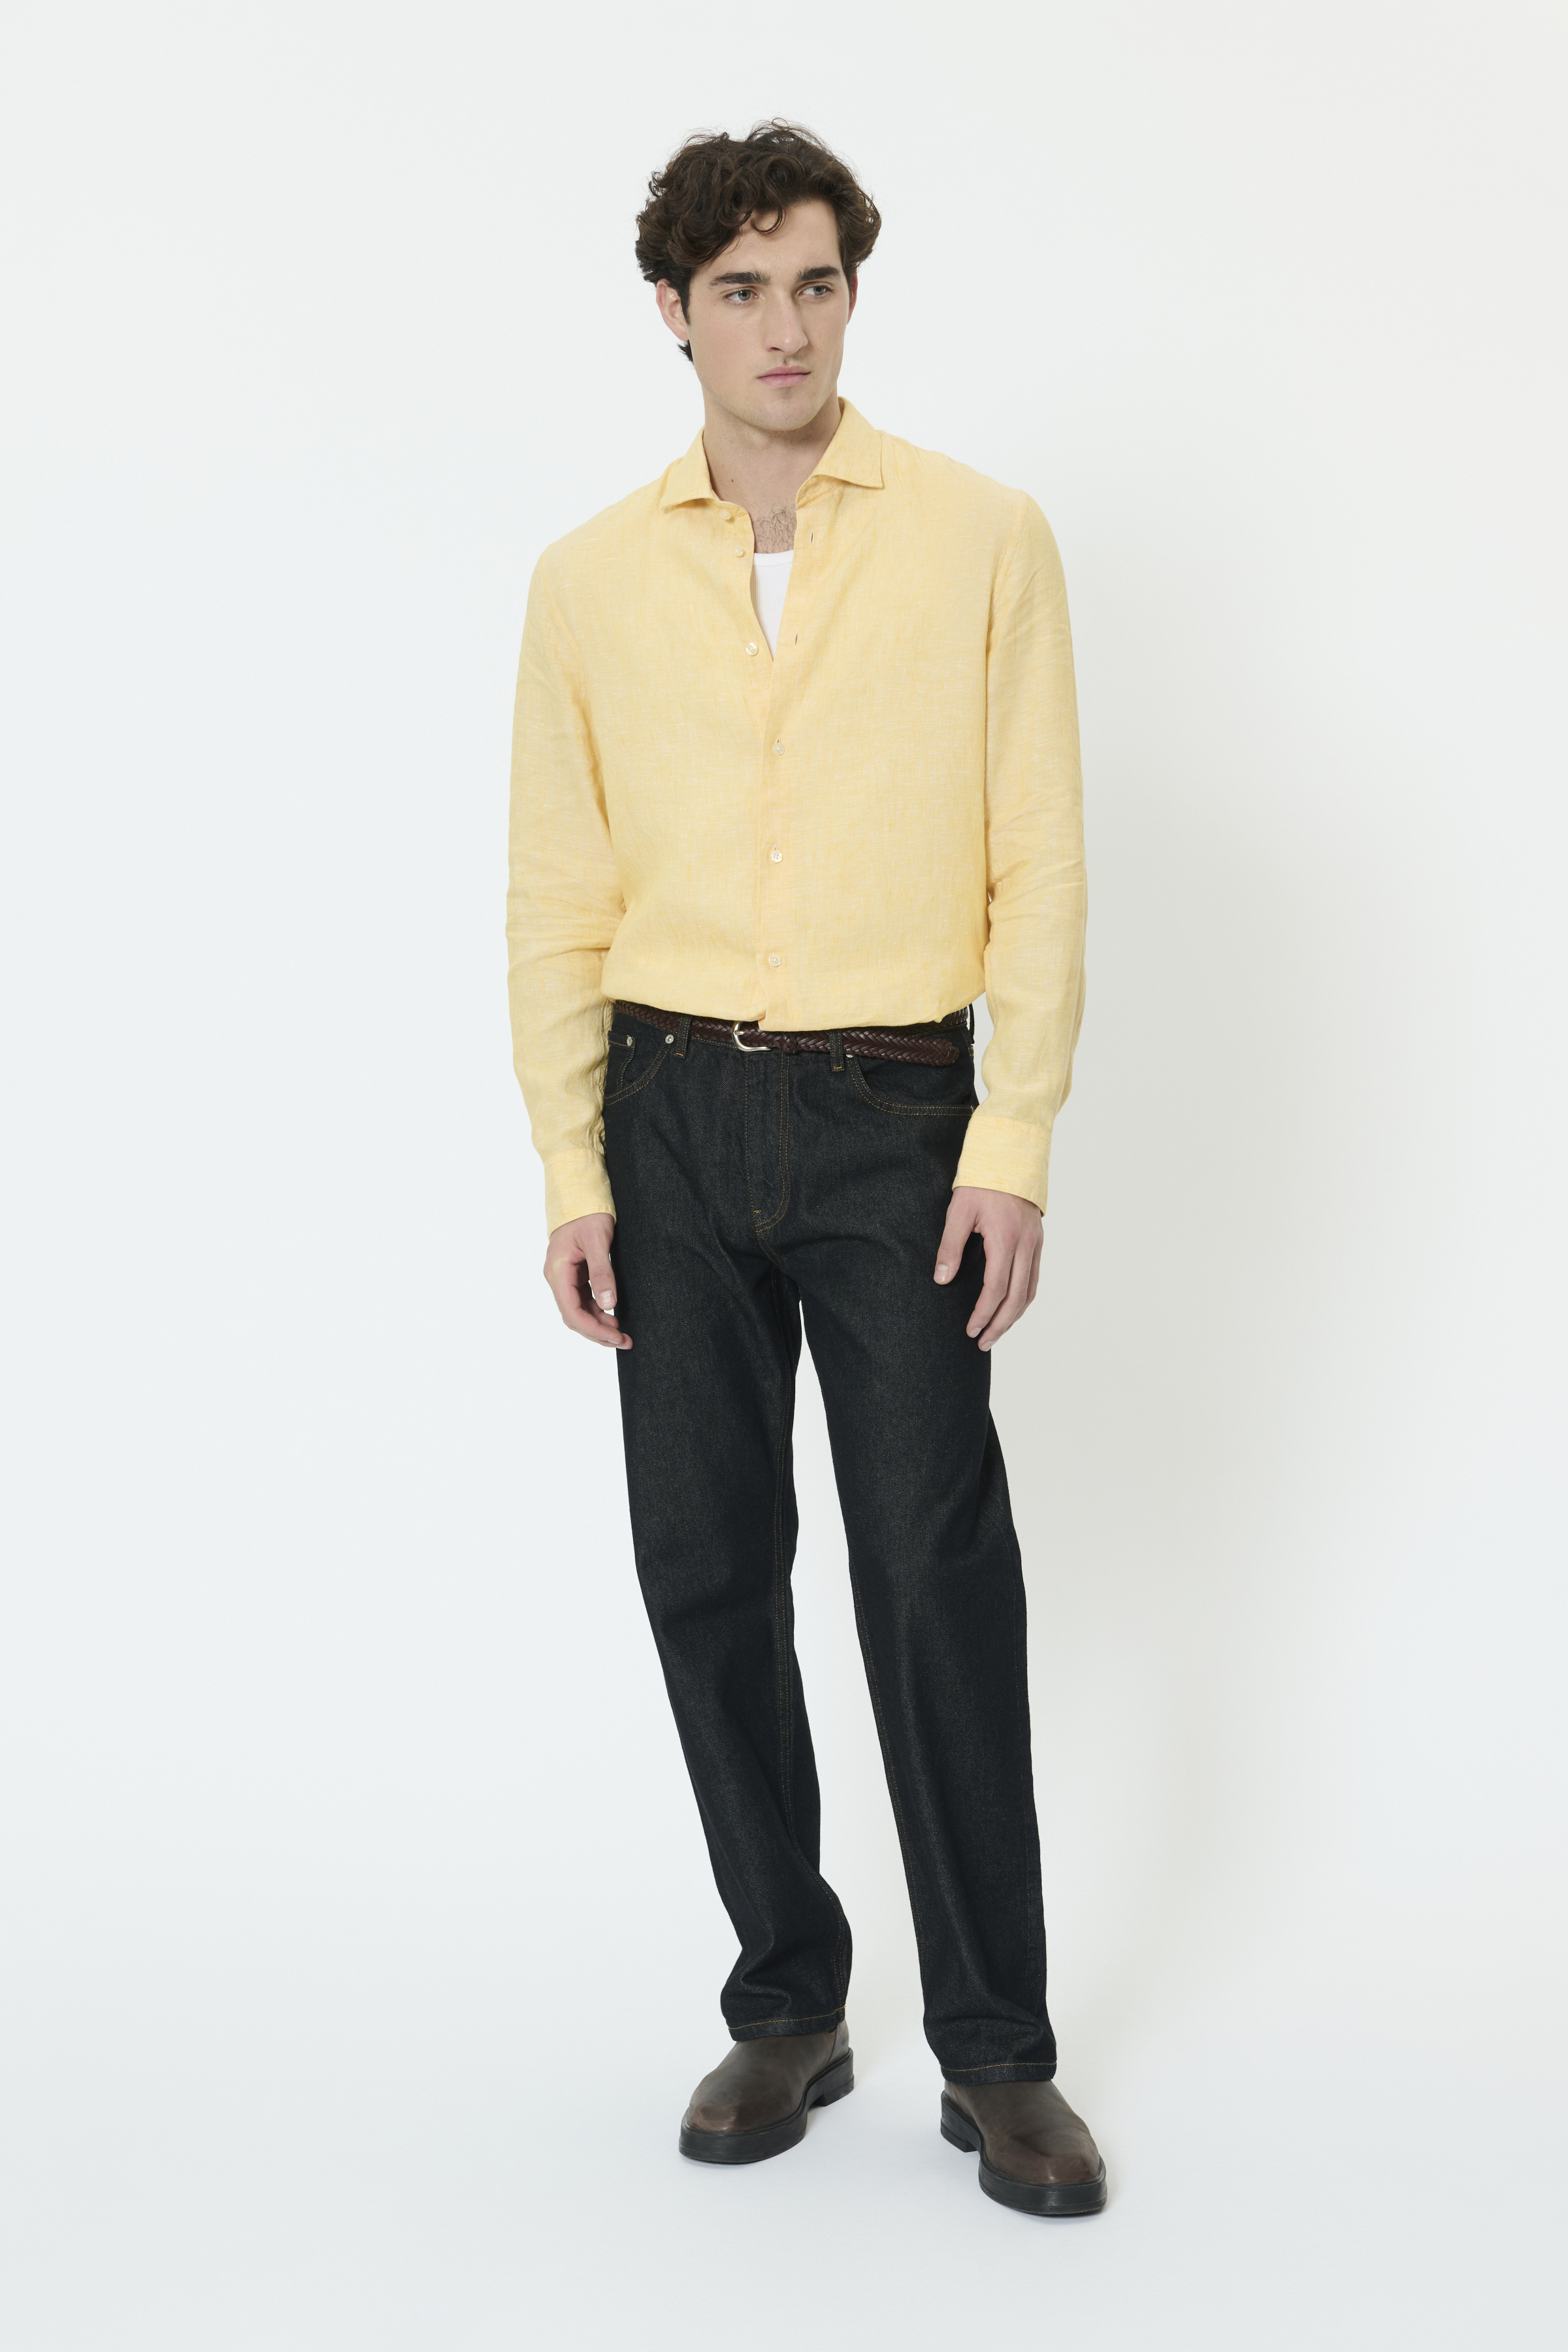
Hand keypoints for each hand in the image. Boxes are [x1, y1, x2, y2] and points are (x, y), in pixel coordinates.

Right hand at [543, 1212, 629, 1348]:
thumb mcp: (598, 1241)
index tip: (616, 1337)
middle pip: (573, 1316)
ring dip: (597, 1323)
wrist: (580, 1194)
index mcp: (558, 1271)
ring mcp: (563, 1276)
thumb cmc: (588, 1213)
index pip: (572, 1313)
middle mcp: (556, 1277)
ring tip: (621, 1332)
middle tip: (624, 1341)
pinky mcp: (572, 1274)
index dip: (594, 1330)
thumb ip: (602, 1272)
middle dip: (598, 1332)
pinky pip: (582, 1299)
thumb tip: (608, 1304)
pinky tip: (611, 1314)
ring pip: (577, 1310)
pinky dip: (596, 1310)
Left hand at [933, 1186, 1042, 1350]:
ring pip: (1030, 1291)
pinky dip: (1024, 1299)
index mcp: (1005, 1239)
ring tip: (997, 1333)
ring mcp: (1036, 1244)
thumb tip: (942, 1279)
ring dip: (1014, 1317)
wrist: (1011, 1154)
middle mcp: (1026, 1245)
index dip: (983, 1313)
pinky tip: (1011, 1308)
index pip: (996, 1288)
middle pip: (1017, 1298)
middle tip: (983, 1344)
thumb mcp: (958, 1210)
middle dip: (1000, 1325)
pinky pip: (1035, 1278)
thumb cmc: (981, 1181)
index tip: (970, 1330)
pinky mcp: (1038, 1241)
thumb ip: (950, 1246)